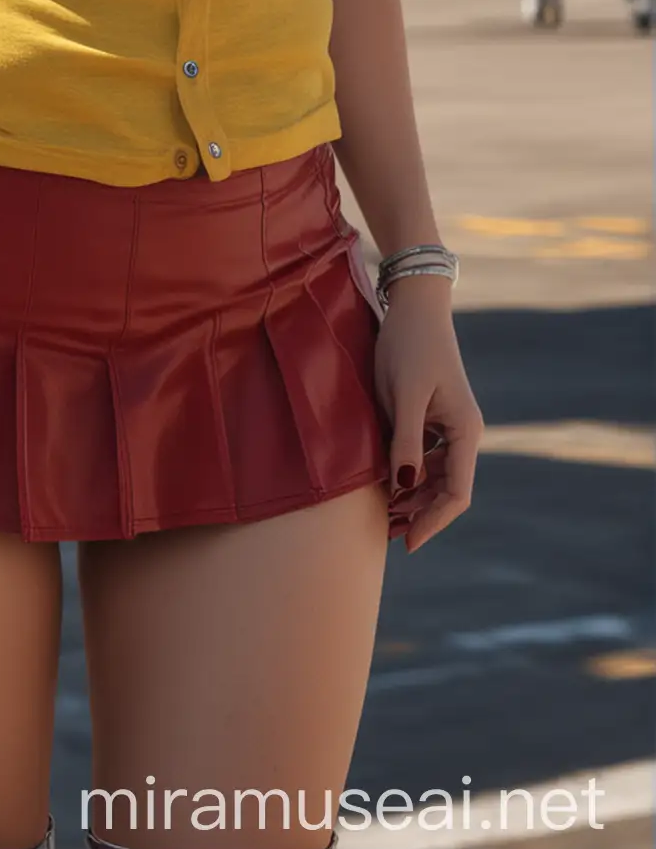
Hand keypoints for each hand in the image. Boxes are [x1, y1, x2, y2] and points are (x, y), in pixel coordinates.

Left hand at [373, 280, 483, 552]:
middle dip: (421, 514)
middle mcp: (463, 432)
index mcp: (465, 431)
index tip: (407, 543)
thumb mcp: (404, 395)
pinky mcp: (433, 414)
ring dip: (414, 497)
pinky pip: (425, 456)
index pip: (457, 494)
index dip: (434, 522)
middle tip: (386, 534)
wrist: (413, 305)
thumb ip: (406, 442)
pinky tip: (386, 483)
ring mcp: (449, 423)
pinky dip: (409, 474)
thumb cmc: (409, 346)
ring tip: (383, 515)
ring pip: (436, 475)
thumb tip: (405, 488)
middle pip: (448, 489)